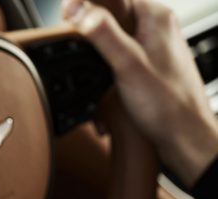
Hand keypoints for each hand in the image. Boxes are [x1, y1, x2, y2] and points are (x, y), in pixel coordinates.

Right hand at [62, 0, 217, 186]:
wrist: (184, 136)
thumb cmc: (166, 104)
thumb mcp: (126, 65)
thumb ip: (101, 34)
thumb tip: (77, 9)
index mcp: (154, 17)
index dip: (83, 4)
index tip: (64, 16)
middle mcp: (156, 26)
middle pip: (109, 17)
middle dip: (87, 36)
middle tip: (75, 51)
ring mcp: (153, 45)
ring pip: (113, 40)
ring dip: (95, 59)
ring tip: (91, 76)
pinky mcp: (149, 64)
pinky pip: (119, 58)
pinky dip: (106, 73)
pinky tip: (104, 90)